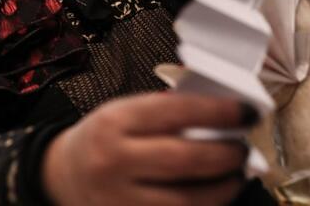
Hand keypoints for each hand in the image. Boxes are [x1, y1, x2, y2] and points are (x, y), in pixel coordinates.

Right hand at [41, 92, 255, 205]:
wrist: (63, 176)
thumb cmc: (102, 139)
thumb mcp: (124, 112)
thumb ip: (166, 113)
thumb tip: (221, 116)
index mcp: (116, 122)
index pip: (176, 112)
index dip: (219, 112)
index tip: (247, 112)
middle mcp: (114, 161)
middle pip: (185, 160)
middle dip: (226, 155)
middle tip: (244, 149)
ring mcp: (119, 200)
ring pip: (186, 202)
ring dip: (222, 189)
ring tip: (236, 176)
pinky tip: (213, 198)